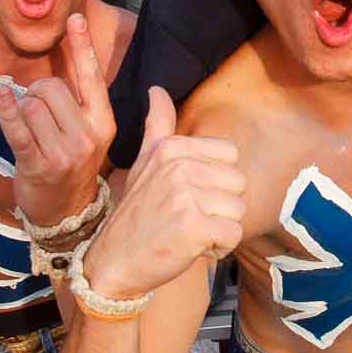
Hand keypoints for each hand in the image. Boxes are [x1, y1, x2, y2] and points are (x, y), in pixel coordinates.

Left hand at [0, 13, 113, 227]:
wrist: (66, 212)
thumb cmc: (72, 162)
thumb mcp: (87, 131)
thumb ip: (79, 98)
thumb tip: (63, 51)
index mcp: (103, 122)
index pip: (91, 76)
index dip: (82, 45)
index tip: (74, 18)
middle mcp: (87, 135)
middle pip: (52, 88)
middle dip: (37, 92)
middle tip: (36, 110)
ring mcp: (64, 152)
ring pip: (32, 104)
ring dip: (22, 108)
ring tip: (28, 126)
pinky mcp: (38, 165)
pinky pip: (18, 128)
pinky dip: (6, 110)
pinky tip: (1, 98)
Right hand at [80, 87, 245, 299]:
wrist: (113, 263)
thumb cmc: (136, 214)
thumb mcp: (144, 162)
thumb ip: (158, 125)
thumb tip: (157, 89)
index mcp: (171, 148)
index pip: (230, 156)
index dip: (216, 181)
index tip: (189, 195)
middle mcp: (178, 167)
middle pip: (238, 183)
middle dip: (220, 207)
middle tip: (188, 218)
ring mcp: (185, 196)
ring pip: (238, 210)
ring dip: (220, 228)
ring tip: (189, 233)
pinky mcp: (193, 227)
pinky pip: (233, 235)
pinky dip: (219, 247)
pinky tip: (194, 248)